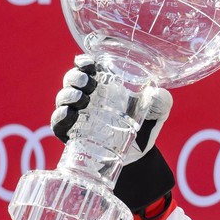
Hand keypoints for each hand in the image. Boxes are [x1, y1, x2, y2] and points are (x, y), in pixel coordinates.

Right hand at [51, 54, 174, 215]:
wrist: (139, 157)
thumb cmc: (145, 126)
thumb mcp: (157, 111)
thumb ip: (161, 101)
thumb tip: (157, 94)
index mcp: (105, 85)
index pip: (87, 67)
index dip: (84, 62)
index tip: (89, 64)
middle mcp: (88, 97)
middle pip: (71, 80)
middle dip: (76, 77)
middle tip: (89, 84)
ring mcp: (77, 115)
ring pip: (63, 99)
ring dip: (69, 95)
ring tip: (82, 98)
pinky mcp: (71, 135)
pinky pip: (58, 123)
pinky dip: (60, 117)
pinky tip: (69, 114)